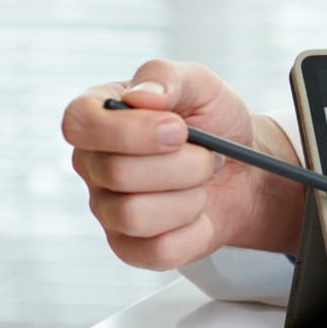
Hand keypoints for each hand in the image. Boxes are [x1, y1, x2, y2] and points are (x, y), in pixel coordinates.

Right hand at [62, 60, 305, 268]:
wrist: (247, 171)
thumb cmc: (215, 124)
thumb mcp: (201, 85)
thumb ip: (167, 77)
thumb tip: (141, 96)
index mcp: (99, 117)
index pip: (79, 124)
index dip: (129, 131)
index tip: (178, 129)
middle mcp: (94, 165)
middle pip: (118, 173)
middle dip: (183, 164)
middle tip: (207, 155)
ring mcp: (108, 210)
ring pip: (136, 215)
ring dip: (189, 198)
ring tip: (201, 183)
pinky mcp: (133, 248)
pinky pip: (158, 250)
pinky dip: (195, 231)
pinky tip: (200, 214)